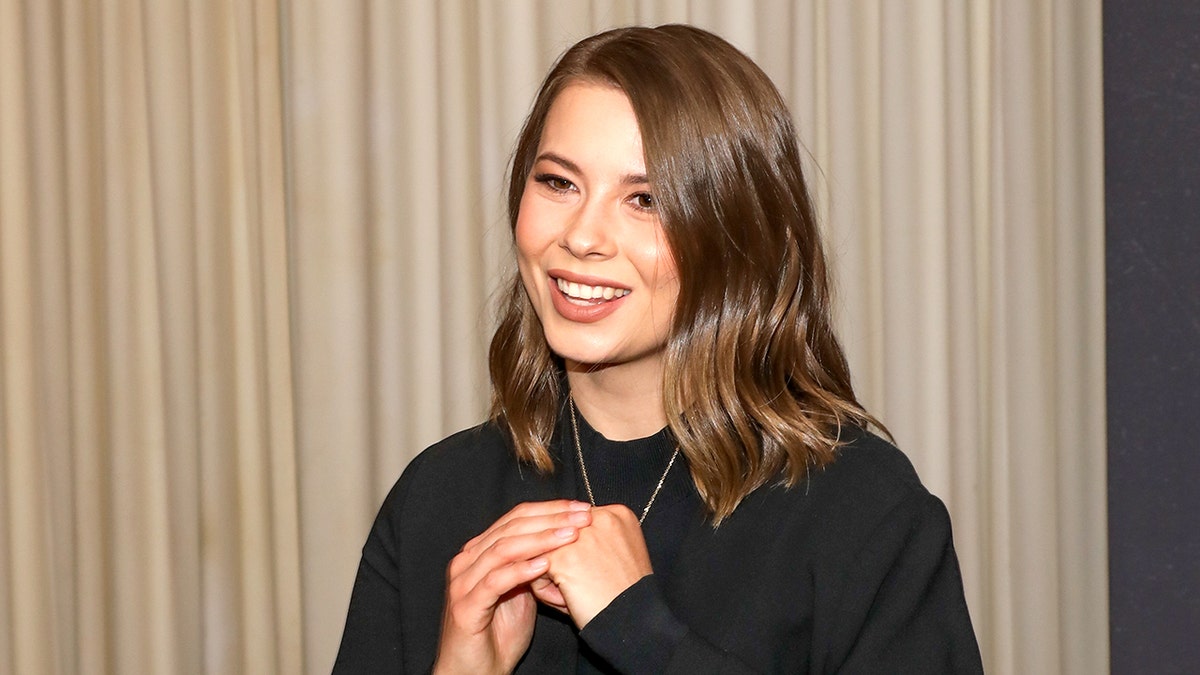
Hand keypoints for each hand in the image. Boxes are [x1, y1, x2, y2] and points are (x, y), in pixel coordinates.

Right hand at [433, 500, 591, 673]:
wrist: (474, 672)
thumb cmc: (499, 633)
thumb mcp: (524, 592)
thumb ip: (535, 565)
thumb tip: (567, 540)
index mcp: (479, 551)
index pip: (516, 517)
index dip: (550, 510)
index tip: (582, 509)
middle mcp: (466, 561)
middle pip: (511, 528)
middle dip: (551, 520)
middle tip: (582, 517)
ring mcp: (462, 583)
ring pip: (503, 550)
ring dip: (540, 540)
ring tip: (570, 536)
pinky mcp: (465, 607)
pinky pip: (495, 582)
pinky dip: (521, 570)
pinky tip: (545, 564)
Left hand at [539, 504, 652, 628]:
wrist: (632, 622)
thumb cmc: (626, 596)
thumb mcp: (620, 554)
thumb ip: (595, 539)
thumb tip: (559, 539)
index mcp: (617, 514)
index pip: (576, 522)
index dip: (575, 549)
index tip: (591, 572)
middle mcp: (599, 517)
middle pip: (559, 533)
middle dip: (560, 560)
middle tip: (581, 586)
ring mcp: (580, 535)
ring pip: (545, 549)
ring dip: (550, 573)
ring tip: (571, 593)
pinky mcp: (562, 557)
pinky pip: (535, 567)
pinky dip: (544, 589)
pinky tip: (566, 600)